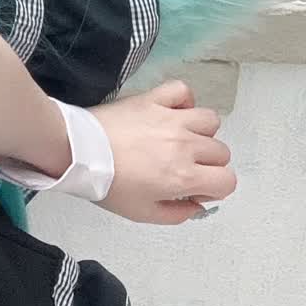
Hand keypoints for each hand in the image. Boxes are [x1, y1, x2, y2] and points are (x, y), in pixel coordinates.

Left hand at [91, 79, 235, 224]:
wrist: (77, 151)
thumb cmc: (107, 184)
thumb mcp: (143, 213)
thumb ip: (177, 214)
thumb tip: (197, 206)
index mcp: (184, 175)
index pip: (227, 181)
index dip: (214, 189)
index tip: (192, 189)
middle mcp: (185, 145)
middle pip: (221, 151)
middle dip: (208, 164)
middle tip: (182, 167)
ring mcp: (171, 118)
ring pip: (211, 120)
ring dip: (201, 132)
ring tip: (180, 139)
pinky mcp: (153, 99)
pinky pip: (183, 91)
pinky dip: (184, 100)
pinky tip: (172, 113)